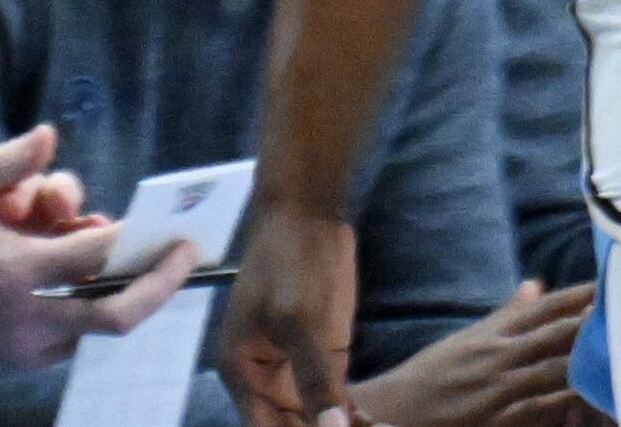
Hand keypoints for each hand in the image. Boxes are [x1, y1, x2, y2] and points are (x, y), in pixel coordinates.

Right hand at [0, 125, 195, 364]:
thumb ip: (9, 163)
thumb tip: (52, 137)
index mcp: (12, 268)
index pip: (90, 256)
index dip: (124, 238)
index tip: (150, 223)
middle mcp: (24, 313)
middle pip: (113, 314)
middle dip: (158, 287)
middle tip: (184, 259)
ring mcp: (21, 343)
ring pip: (95, 331)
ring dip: (119, 297)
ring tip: (132, 262)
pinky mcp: (15, 357)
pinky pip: (69, 342)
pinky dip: (86, 315)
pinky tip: (91, 286)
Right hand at [219, 197, 358, 426]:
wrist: (307, 213)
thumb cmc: (288, 261)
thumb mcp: (300, 320)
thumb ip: (315, 380)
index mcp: (243, 372)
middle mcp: (264, 380)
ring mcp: (296, 371)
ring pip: (315, 421)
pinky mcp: (325, 360)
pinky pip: (335, 402)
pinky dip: (352, 417)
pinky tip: (377, 425)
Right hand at [348, 282, 595, 426]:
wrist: (398, 410)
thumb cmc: (433, 375)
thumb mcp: (467, 339)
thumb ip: (506, 315)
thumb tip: (536, 285)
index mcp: (489, 333)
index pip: (540, 310)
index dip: (573, 297)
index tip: (603, 285)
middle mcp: (496, 355)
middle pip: (552, 335)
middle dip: (587, 323)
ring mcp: (498, 387)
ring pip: (551, 369)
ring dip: (584, 361)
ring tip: (618, 351)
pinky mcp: (498, 418)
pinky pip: (539, 408)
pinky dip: (564, 401)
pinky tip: (589, 397)